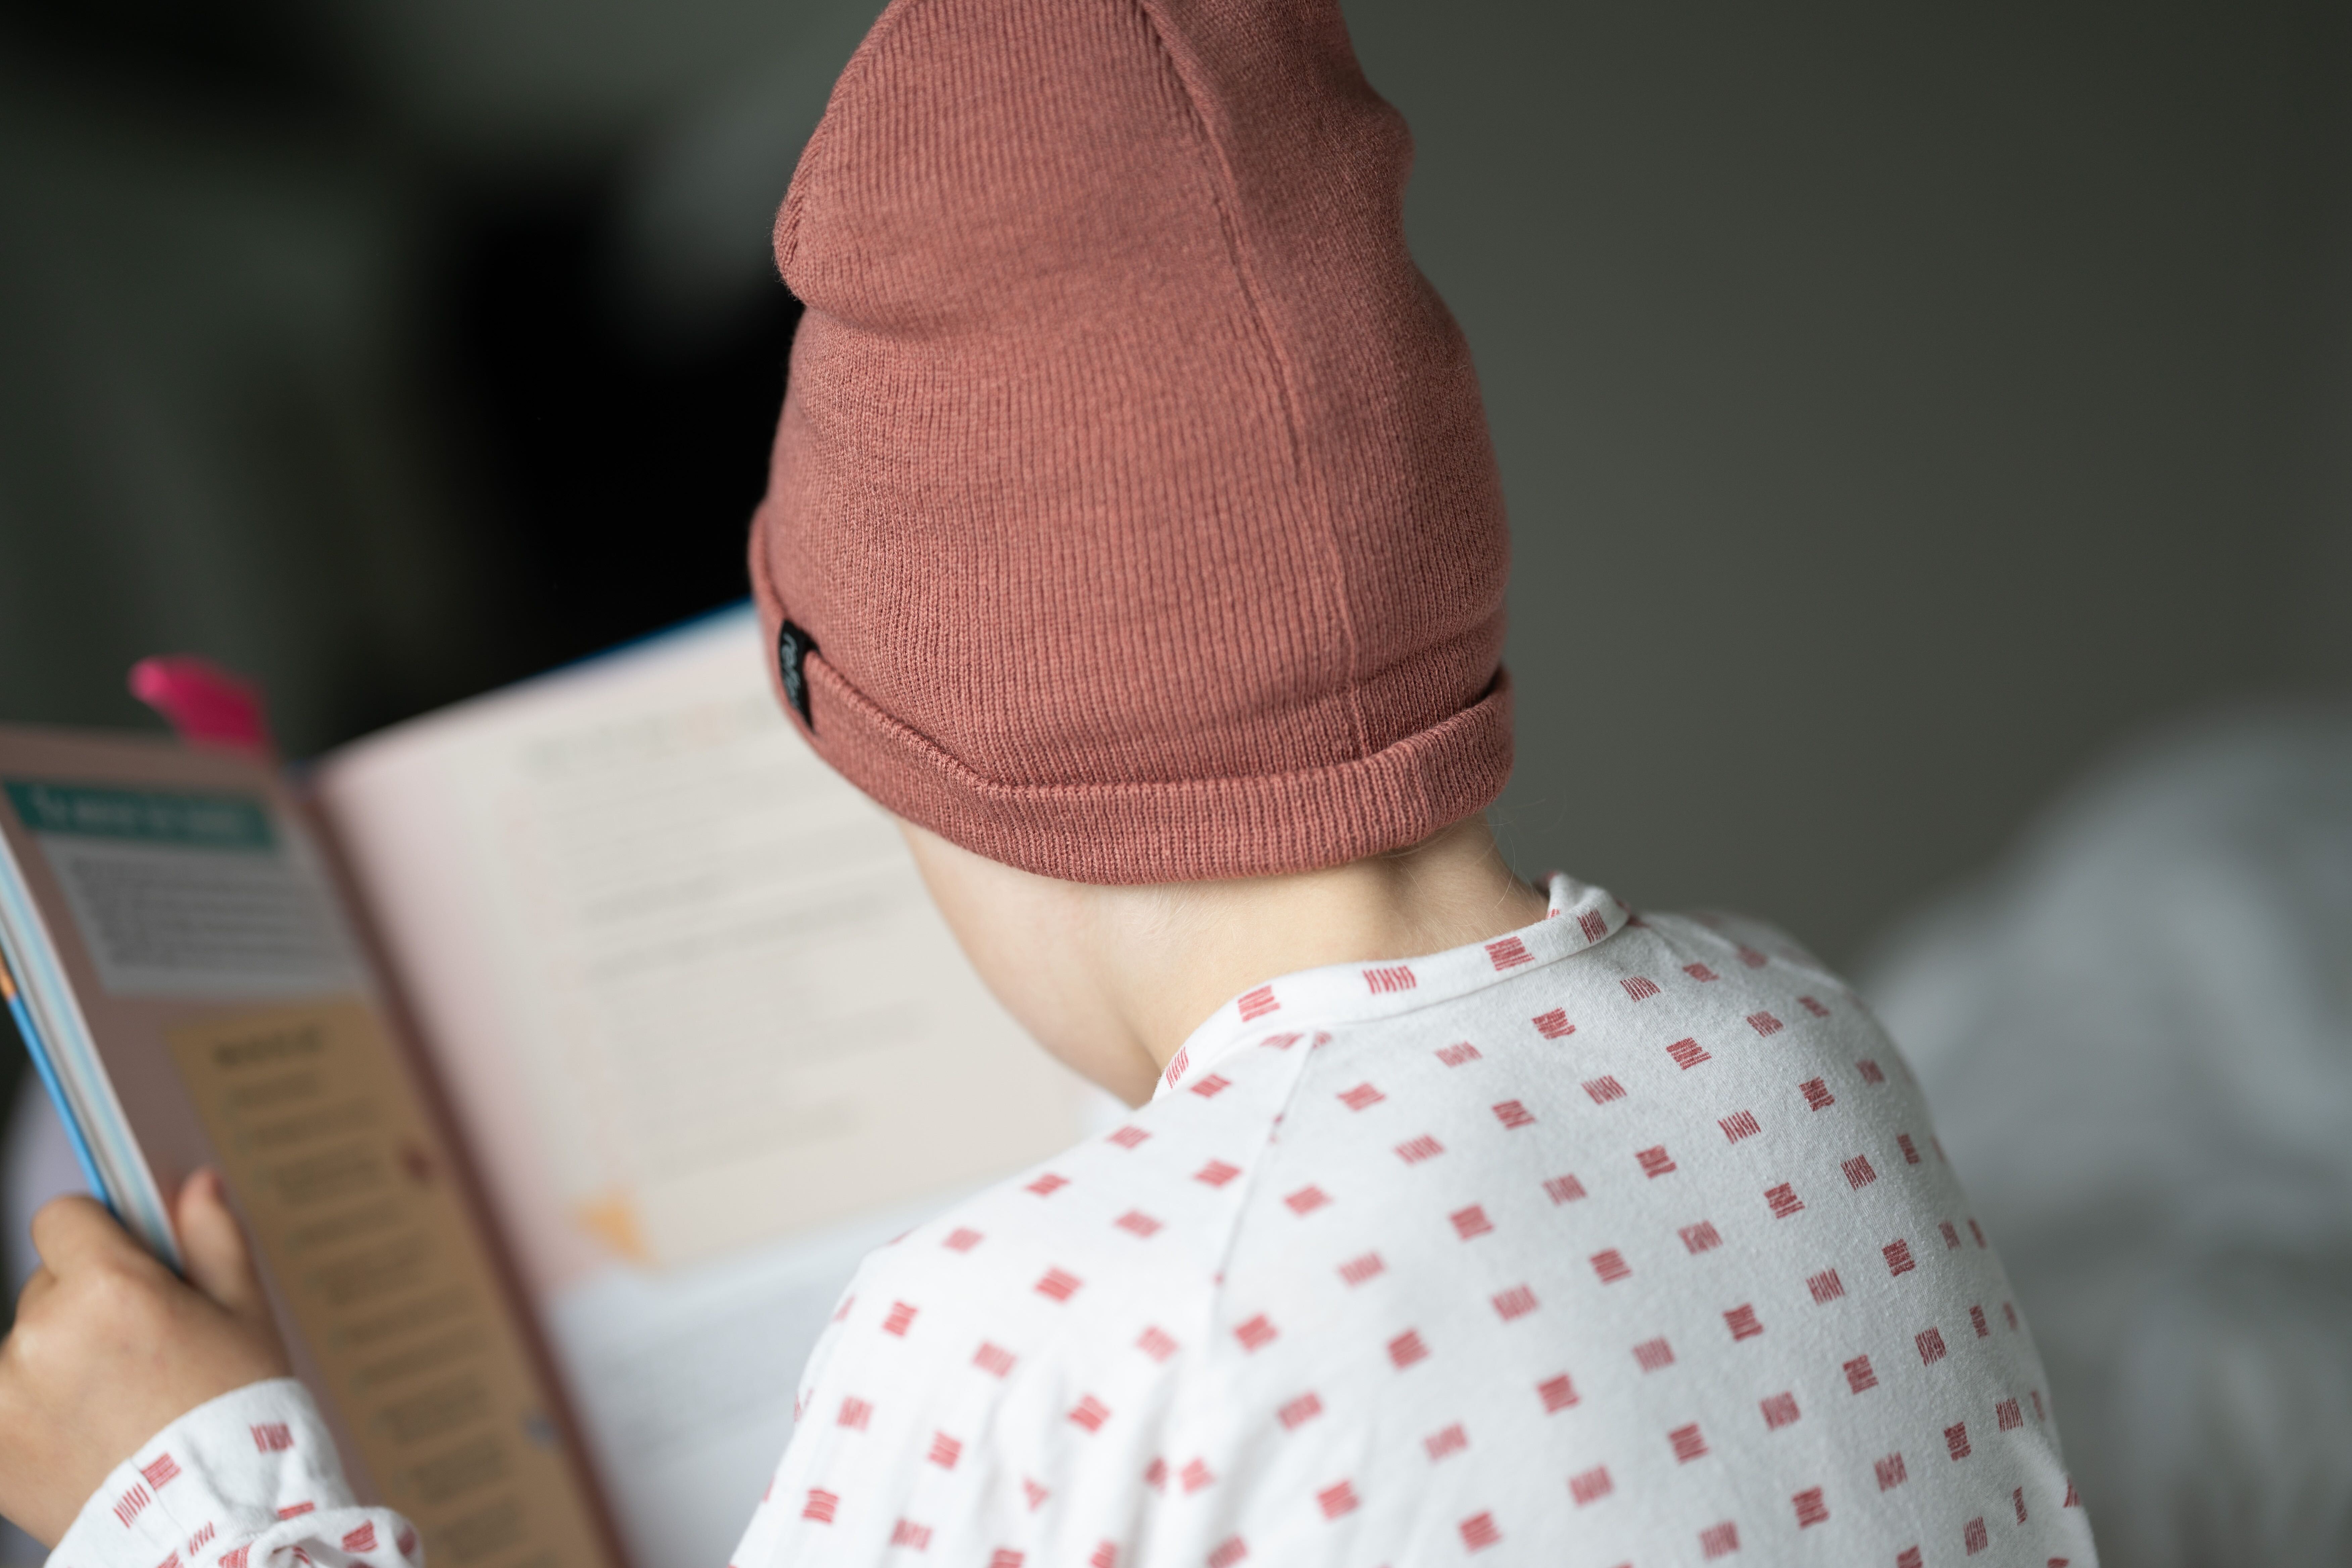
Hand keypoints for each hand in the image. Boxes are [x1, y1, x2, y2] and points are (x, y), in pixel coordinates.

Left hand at [0, 1170, 290, 1545]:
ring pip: (26, 1346)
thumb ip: (213, 1239)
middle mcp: (43, 1332)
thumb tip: (195, 1183)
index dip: (97, 1234)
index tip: (123, 1263)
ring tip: (116, 1407)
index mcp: (109, 1286)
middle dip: (86, 1307)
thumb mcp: (245, 1316)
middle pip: (48, 1286)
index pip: (62, 1218)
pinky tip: (84, 1436)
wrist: (214, 1523)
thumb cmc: (239, 1415)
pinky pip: (8, 1399)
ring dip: (58, 1362)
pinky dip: (35, 1412)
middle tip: (142, 1356)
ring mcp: (5, 1392)